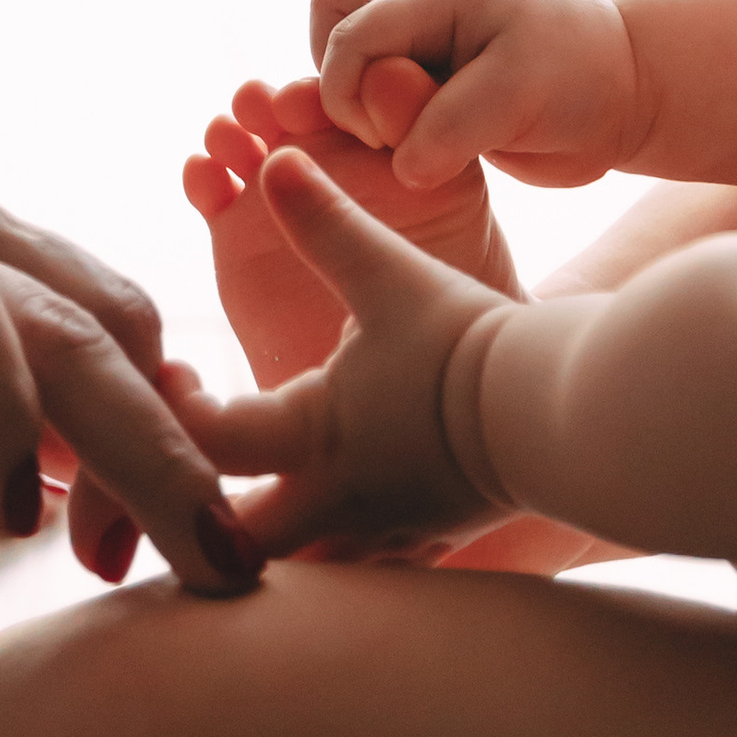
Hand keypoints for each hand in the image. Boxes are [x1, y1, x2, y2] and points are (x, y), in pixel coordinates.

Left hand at [174, 146, 515, 562]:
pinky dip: (334, 556)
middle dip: (202, 520)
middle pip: (235, 547)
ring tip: (250, 504)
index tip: (176, 375)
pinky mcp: (426, 545)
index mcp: (312, 434)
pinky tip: (333, 527)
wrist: (563, 407)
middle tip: (189, 470)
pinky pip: (361, 576)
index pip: (205, 442)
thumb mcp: (387, 274)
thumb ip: (324, 222)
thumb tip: (272, 160)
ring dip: (267, 548)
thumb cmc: (467, 341)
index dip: (173, 410)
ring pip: (299, 573)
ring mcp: (383, 535)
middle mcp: (335, 501)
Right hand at [182, 72, 525, 385]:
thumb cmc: (456, 280)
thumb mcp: (448, 193)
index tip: (322, 94)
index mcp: (377, 136)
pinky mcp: (234, 232)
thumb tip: (389, 71)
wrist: (420, 377)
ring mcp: (275, 192)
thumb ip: (421, 132)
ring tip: (236, 140)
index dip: (329, 82)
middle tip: (274, 109)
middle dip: (274, 100)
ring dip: (231, 127)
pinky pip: (207, 186)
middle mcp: (324, 156)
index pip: (344, 88)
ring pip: (240, 136)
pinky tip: (207, 175)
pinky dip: (199, 172)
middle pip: (285, 106)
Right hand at [310, 0, 638, 189]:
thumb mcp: (522, 96)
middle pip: (329, 11)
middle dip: (338, 79)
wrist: (623, 90)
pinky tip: (412, 148)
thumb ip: (455, 125)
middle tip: (383, 132)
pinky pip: (369, 84)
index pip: (352, 33)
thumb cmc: (580, 76)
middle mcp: (418, 3)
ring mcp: (419, 36)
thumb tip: (401, 167)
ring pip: (344, 46)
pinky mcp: (425, 75)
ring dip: (353, 97)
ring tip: (396, 139)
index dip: (349, 93)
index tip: (389, 142)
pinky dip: (373, 117)